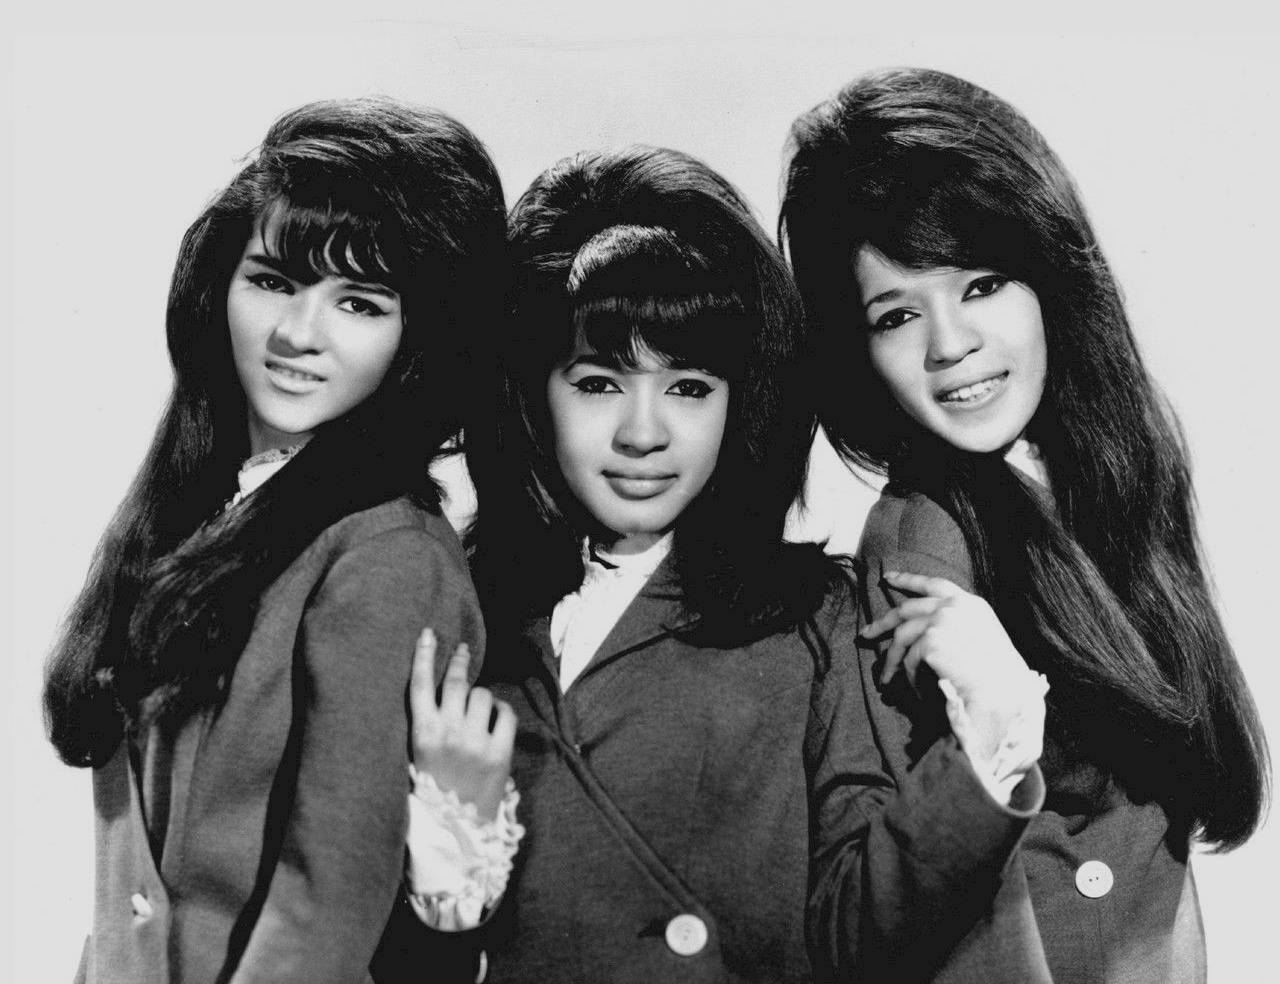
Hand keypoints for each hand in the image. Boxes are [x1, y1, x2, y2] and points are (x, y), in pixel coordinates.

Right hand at [409, 628, 515, 821]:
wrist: (456, 833)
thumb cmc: (435, 791)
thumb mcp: (419, 757)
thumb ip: (430, 724)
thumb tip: (444, 690)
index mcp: (422, 735)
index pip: (419, 685)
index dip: (423, 655)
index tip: (428, 633)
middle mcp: (448, 734)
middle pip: (455, 682)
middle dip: (459, 661)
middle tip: (462, 650)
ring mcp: (475, 743)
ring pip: (481, 695)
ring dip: (480, 696)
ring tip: (477, 710)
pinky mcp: (499, 753)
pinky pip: (505, 713)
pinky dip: (501, 711)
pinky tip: (496, 718)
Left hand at [860, 571, 1040, 755]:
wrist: (1004, 692)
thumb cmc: (997, 674)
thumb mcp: (982, 636)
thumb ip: (957, 623)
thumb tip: (923, 627)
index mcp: (970, 603)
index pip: (933, 584)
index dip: (908, 579)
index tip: (887, 577)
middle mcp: (954, 606)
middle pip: (906, 609)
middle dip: (882, 623)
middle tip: (865, 634)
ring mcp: (941, 621)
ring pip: (901, 637)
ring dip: (890, 660)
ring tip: (885, 679)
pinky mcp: (930, 641)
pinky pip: (909, 659)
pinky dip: (908, 676)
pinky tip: (913, 690)